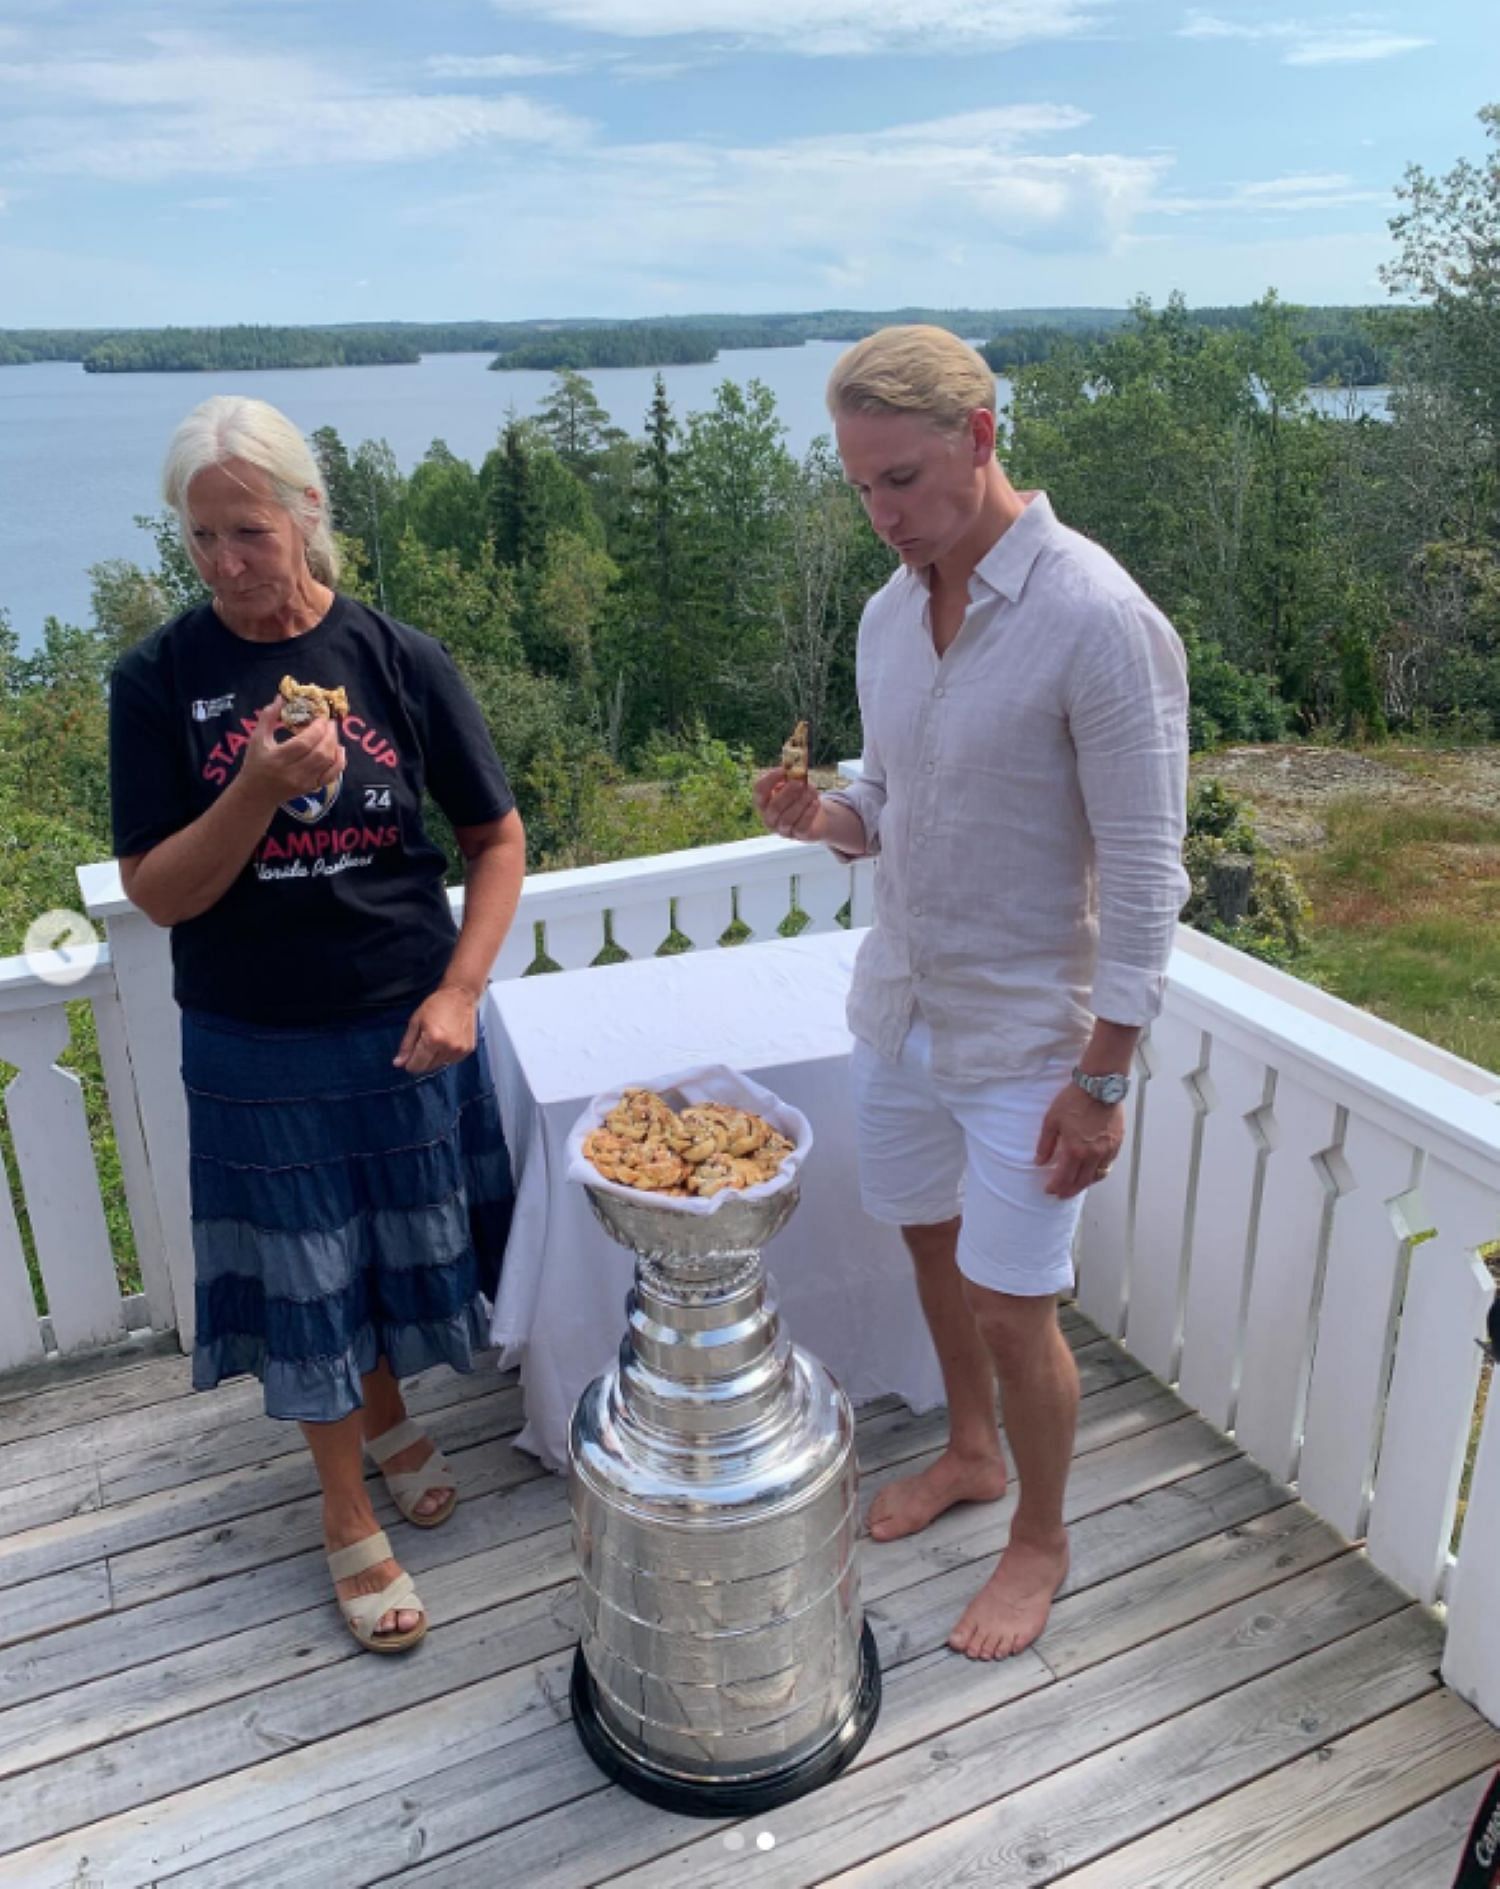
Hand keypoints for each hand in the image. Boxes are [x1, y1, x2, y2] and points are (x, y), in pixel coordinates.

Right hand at [238, 700, 344, 807]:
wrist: (256, 794)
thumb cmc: (255, 763)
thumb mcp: (256, 739)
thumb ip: (268, 717)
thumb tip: (281, 697)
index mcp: (277, 759)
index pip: (304, 743)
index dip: (316, 729)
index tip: (320, 717)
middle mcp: (293, 773)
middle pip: (320, 753)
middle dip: (329, 734)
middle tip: (329, 722)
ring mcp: (305, 783)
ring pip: (328, 763)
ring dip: (334, 744)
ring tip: (332, 732)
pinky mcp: (312, 788)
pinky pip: (332, 775)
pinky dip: (340, 761)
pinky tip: (338, 749)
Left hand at [394, 985, 478, 1073]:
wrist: (460, 996)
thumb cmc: (435, 1005)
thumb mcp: (415, 1022)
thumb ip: (406, 1045)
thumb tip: (398, 1063)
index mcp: (433, 1040)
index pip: (417, 1066)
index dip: (410, 1063)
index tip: (410, 1055)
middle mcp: (448, 1048)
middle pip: (428, 1068)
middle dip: (422, 1059)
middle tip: (424, 1042)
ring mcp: (460, 1050)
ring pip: (440, 1065)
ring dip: (435, 1057)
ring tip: (437, 1040)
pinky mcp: (468, 1050)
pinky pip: (452, 1061)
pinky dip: (446, 1055)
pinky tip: (447, 1041)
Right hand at [754, 766, 828, 842]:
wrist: (815, 815)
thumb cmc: (800, 796)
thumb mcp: (794, 783)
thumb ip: (792, 776)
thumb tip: (794, 767)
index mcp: (764, 802)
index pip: (759, 791)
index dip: (770, 780)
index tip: (783, 770)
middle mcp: (769, 817)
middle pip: (773, 807)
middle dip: (787, 793)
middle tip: (799, 783)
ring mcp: (782, 829)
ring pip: (787, 818)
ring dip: (801, 802)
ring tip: (812, 791)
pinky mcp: (797, 835)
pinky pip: (801, 826)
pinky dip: (809, 813)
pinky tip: (816, 802)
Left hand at [1035, 1084, 1124, 1199]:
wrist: (1099, 1086)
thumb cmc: (1074, 1100)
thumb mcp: (1051, 1120)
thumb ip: (1046, 1144)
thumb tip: (1039, 1162)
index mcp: (1075, 1150)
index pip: (1064, 1178)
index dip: (1055, 1187)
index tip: (1049, 1190)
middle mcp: (1092, 1155)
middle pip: (1081, 1182)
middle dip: (1069, 1190)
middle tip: (1061, 1194)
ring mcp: (1107, 1150)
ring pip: (1097, 1176)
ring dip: (1085, 1184)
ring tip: (1076, 1186)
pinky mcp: (1117, 1143)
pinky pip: (1108, 1165)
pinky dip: (1099, 1173)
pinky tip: (1093, 1172)